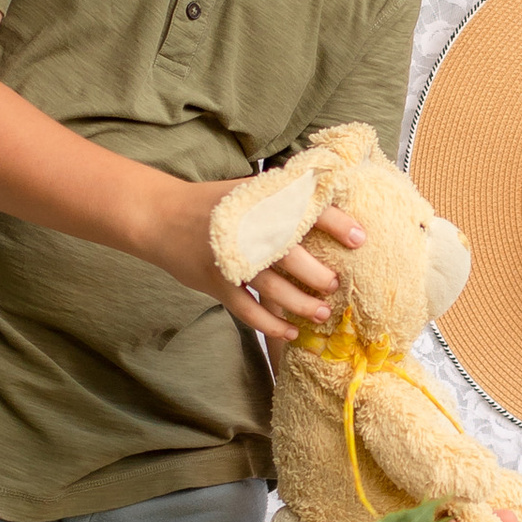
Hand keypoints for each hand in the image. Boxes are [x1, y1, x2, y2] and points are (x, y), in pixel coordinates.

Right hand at [138, 181, 364, 343]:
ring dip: (301, 303)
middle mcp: (247, 230)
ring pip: (273, 288)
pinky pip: (248, 310)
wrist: (161, 217)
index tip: (361, 238)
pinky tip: (290, 331)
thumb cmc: (213, 204)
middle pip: (291, 255)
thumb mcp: (249, 191)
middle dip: (318, 274)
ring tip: (323, 312)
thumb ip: (283, 198)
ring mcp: (231, 260)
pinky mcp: (217, 284)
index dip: (335, 223)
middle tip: (336, 285)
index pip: (305, 209)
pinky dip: (270, 324)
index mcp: (260, 202)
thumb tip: (331, 201)